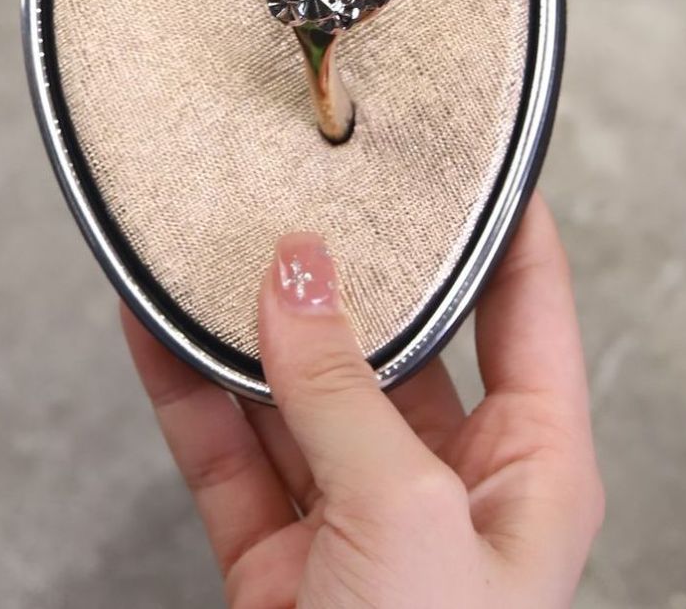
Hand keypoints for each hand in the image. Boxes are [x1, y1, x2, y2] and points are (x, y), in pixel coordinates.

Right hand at [124, 194, 601, 607]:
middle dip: (346, 256)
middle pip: (398, 334)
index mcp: (535, 469)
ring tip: (206, 223)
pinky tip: (150, 313)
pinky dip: (183, 380)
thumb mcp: (409, 520)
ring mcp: (357, 520)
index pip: (528, 303)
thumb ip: (344, 388)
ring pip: (295, 384)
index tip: (462, 126)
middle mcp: (450, 483)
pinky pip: (224, 447)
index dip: (502, 211)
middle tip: (302, 163)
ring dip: (245, 312)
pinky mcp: (277, 559)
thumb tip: (295, 268)